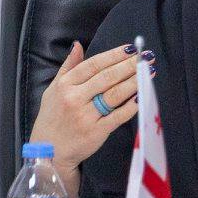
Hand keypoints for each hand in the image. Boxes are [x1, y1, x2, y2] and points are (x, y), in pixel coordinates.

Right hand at [28, 43, 145, 187]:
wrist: (49, 151)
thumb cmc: (52, 118)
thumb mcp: (53, 89)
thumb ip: (68, 66)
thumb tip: (78, 45)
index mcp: (65, 85)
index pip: (93, 65)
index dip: (114, 55)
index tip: (130, 49)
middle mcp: (75, 98)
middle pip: (107, 77)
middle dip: (129, 66)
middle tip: (146, 58)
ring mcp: (86, 116)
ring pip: (114, 94)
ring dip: (134, 82)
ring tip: (148, 73)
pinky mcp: (96, 132)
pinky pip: (118, 116)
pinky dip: (130, 106)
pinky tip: (140, 96)